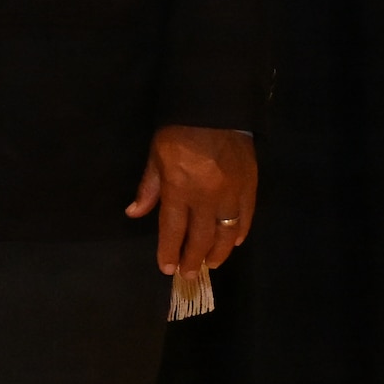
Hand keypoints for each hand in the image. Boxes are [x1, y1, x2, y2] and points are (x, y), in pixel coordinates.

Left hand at [126, 124, 257, 276]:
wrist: (215, 110)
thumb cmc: (178, 131)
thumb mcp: (156, 155)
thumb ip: (148, 187)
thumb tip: (134, 213)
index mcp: (179, 188)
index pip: (172, 229)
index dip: (169, 251)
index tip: (167, 268)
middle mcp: (206, 197)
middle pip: (200, 238)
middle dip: (193, 259)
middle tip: (190, 274)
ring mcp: (231, 195)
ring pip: (226, 234)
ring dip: (218, 252)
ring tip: (210, 263)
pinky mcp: (250, 188)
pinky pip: (245, 218)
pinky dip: (239, 233)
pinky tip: (233, 242)